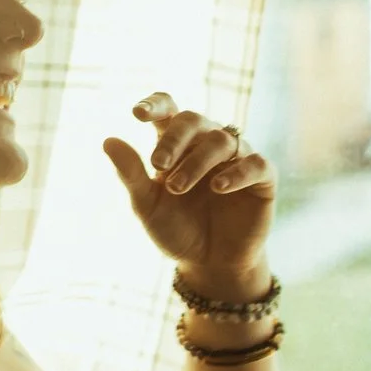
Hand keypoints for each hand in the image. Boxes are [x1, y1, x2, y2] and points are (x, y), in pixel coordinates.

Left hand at [103, 92, 274, 281]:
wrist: (210, 265)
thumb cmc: (178, 231)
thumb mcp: (148, 206)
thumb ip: (131, 174)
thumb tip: (108, 140)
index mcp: (178, 145)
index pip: (169, 110)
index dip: (155, 105)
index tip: (137, 114)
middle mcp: (207, 145)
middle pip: (193, 120)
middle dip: (174, 139)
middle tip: (158, 164)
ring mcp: (237, 159)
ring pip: (221, 141)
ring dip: (197, 162)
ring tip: (177, 188)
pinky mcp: (263, 179)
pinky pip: (255, 163)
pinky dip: (237, 172)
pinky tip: (219, 187)